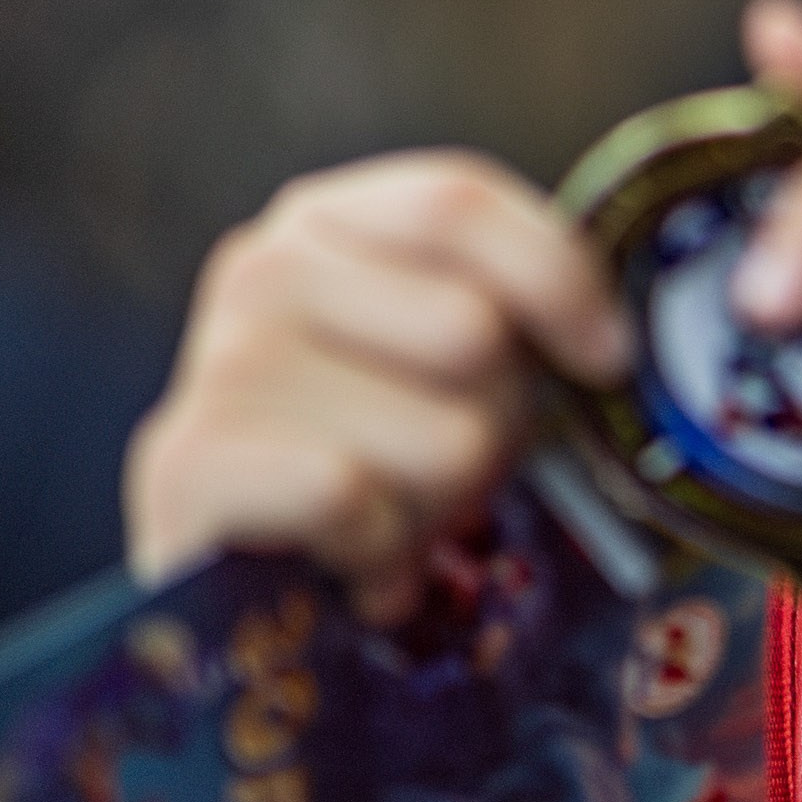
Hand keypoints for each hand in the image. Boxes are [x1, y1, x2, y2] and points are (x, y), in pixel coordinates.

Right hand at [126, 153, 631, 621]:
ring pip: (442, 437)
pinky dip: (380, 552)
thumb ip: (510, 308)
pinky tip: (350, 562)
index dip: (555, 275)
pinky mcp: (184, 468)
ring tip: (392, 516)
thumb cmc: (373, 454)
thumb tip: (617, 342)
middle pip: (472, 330)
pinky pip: (356, 499)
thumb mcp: (448, 359)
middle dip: (497, 421)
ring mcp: (213, 364)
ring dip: (442, 505)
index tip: (608, 357)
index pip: (455, 201)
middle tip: (445, 468)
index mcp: (326, 218)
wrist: (234, 600)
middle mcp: (258, 268)